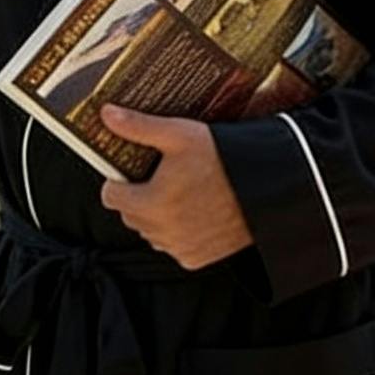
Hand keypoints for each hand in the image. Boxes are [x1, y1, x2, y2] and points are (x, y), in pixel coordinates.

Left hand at [98, 105, 254, 269]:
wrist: (266, 187)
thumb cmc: (224, 159)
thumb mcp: (180, 135)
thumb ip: (139, 127)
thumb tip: (107, 115)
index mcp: (151, 202)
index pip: (111, 197)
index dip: (120, 181)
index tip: (136, 172)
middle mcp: (161, 232)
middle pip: (130, 215)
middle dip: (139, 198)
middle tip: (163, 179)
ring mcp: (178, 248)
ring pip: (150, 232)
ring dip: (157, 217)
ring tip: (183, 194)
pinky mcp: (195, 259)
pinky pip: (172, 246)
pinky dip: (178, 233)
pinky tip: (195, 213)